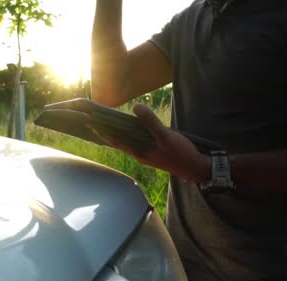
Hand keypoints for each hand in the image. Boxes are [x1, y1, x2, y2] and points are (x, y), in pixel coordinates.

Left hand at [93, 104, 209, 181]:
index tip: (91, 122)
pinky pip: (136, 142)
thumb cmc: (181, 153)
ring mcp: (145, 153)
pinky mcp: (153, 152)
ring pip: (127, 142)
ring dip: (117, 133)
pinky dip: (129, 135)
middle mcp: (138, 154)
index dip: (103, 131)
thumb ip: (151, 122)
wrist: (196, 168)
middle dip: (106, 131)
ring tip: (107, 122)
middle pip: (118, 141)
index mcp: (138, 151)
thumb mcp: (166, 136)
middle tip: (94, 120)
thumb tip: (136, 106)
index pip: (115, 140)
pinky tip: (129, 129)